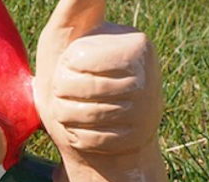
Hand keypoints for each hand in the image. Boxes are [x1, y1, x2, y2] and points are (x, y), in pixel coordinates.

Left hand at [34, 0, 161, 156]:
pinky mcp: (139, 138)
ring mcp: (147, 108)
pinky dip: (78, 138)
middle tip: (69, 94)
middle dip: (60, 96)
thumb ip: (78, 3)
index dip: (62, 69)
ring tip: (75, 111)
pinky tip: (87, 130)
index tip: (72, 67)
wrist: (90, 124)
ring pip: (85, 116)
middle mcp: (148, 73)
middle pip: (78, 89)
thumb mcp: (68, 33)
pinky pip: (93, 141)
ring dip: (67, 118)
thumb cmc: (73, 72)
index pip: (75, 60)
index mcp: (135, 43)